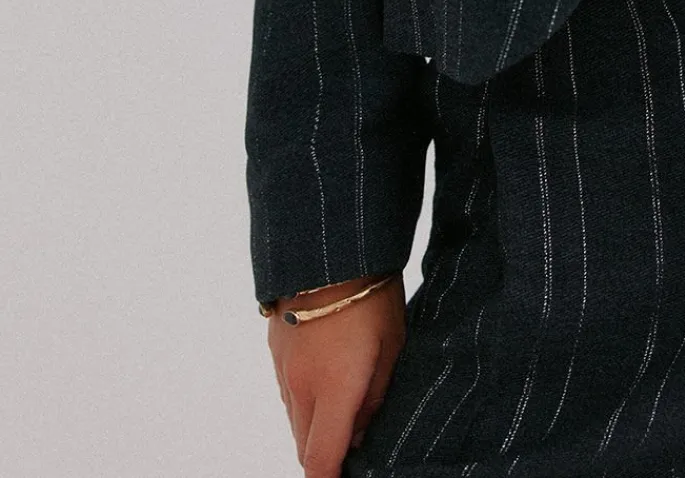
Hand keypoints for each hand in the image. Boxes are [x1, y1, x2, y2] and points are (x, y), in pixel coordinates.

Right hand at [267, 273, 405, 476]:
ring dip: (314, 426)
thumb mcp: (391, 347)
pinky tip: (328, 375)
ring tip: (345, 406)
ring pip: (295, 420)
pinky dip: (305, 399)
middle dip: (325, 457)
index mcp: (333, 393)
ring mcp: (283, 369)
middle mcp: (300, 388)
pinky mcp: (275, 349)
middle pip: (304, 448)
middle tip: (352, 444)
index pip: (321, 463)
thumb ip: (374, 398)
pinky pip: (288, 391)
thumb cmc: (371, 295)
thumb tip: (361, 434)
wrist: (329, 246)